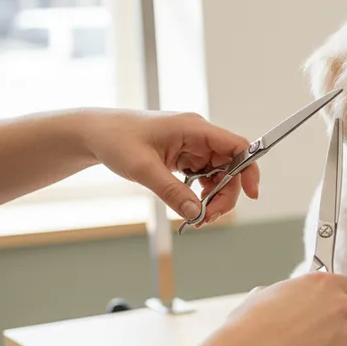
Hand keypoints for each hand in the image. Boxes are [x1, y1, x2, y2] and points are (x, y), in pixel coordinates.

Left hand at [79, 110, 260, 224]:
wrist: (94, 134)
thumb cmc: (116, 139)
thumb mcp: (143, 169)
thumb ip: (172, 192)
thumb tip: (196, 213)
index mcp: (194, 128)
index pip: (237, 147)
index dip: (250, 170)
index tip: (252, 194)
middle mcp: (198, 136)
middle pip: (231, 167)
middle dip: (225, 194)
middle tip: (208, 216)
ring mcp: (192, 147)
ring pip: (220, 175)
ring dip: (215, 197)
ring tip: (199, 216)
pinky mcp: (184, 157)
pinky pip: (205, 177)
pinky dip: (202, 194)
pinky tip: (191, 205)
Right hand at [209, 273, 346, 345]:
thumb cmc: (251, 324)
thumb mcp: (267, 294)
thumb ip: (289, 295)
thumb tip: (283, 300)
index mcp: (324, 284)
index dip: (340, 300)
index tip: (330, 310)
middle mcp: (341, 306)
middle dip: (340, 325)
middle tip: (316, 335)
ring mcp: (346, 335)